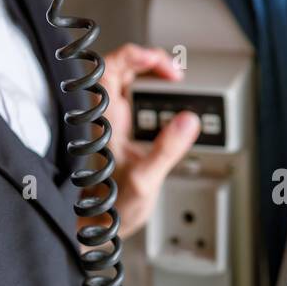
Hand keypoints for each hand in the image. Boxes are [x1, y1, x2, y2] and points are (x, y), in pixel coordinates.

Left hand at [78, 44, 200, 242]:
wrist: (100, 229)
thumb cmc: (110, 209)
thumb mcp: (144, 182)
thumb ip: (165, 150)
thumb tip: (187, 120)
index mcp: (105, 122)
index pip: (112, 69)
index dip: (135, 56)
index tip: (162, 63)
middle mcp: (107, 118)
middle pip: (122, 69)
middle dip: (150, 63)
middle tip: (176, 74)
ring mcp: (114, 124)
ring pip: (129, 84)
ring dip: (152, 78)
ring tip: (175, 85)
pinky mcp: (123, 132)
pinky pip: (137, 102)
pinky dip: (155, 96)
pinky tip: (169, 106)